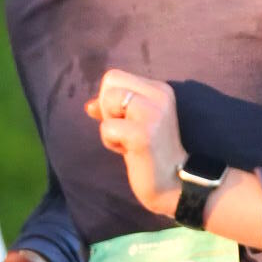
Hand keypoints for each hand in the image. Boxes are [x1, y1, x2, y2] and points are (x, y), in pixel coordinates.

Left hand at [87, 68, 184, 218]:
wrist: (173, 184)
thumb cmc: (150, 154)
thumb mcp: (133, 124)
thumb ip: (113, 110)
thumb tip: (89, 105)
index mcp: (159, 89)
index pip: (114, 76)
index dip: (109, 100)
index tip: (125, 122)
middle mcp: (159, 95)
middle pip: (109, 81)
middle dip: (107, 108)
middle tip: (125, 131)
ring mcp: (153, 113)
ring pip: (108, 99)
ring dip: (109, 125)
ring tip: (127, 141)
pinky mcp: (143, 134)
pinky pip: (107, 127)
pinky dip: (110, 142)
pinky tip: (128, 152)